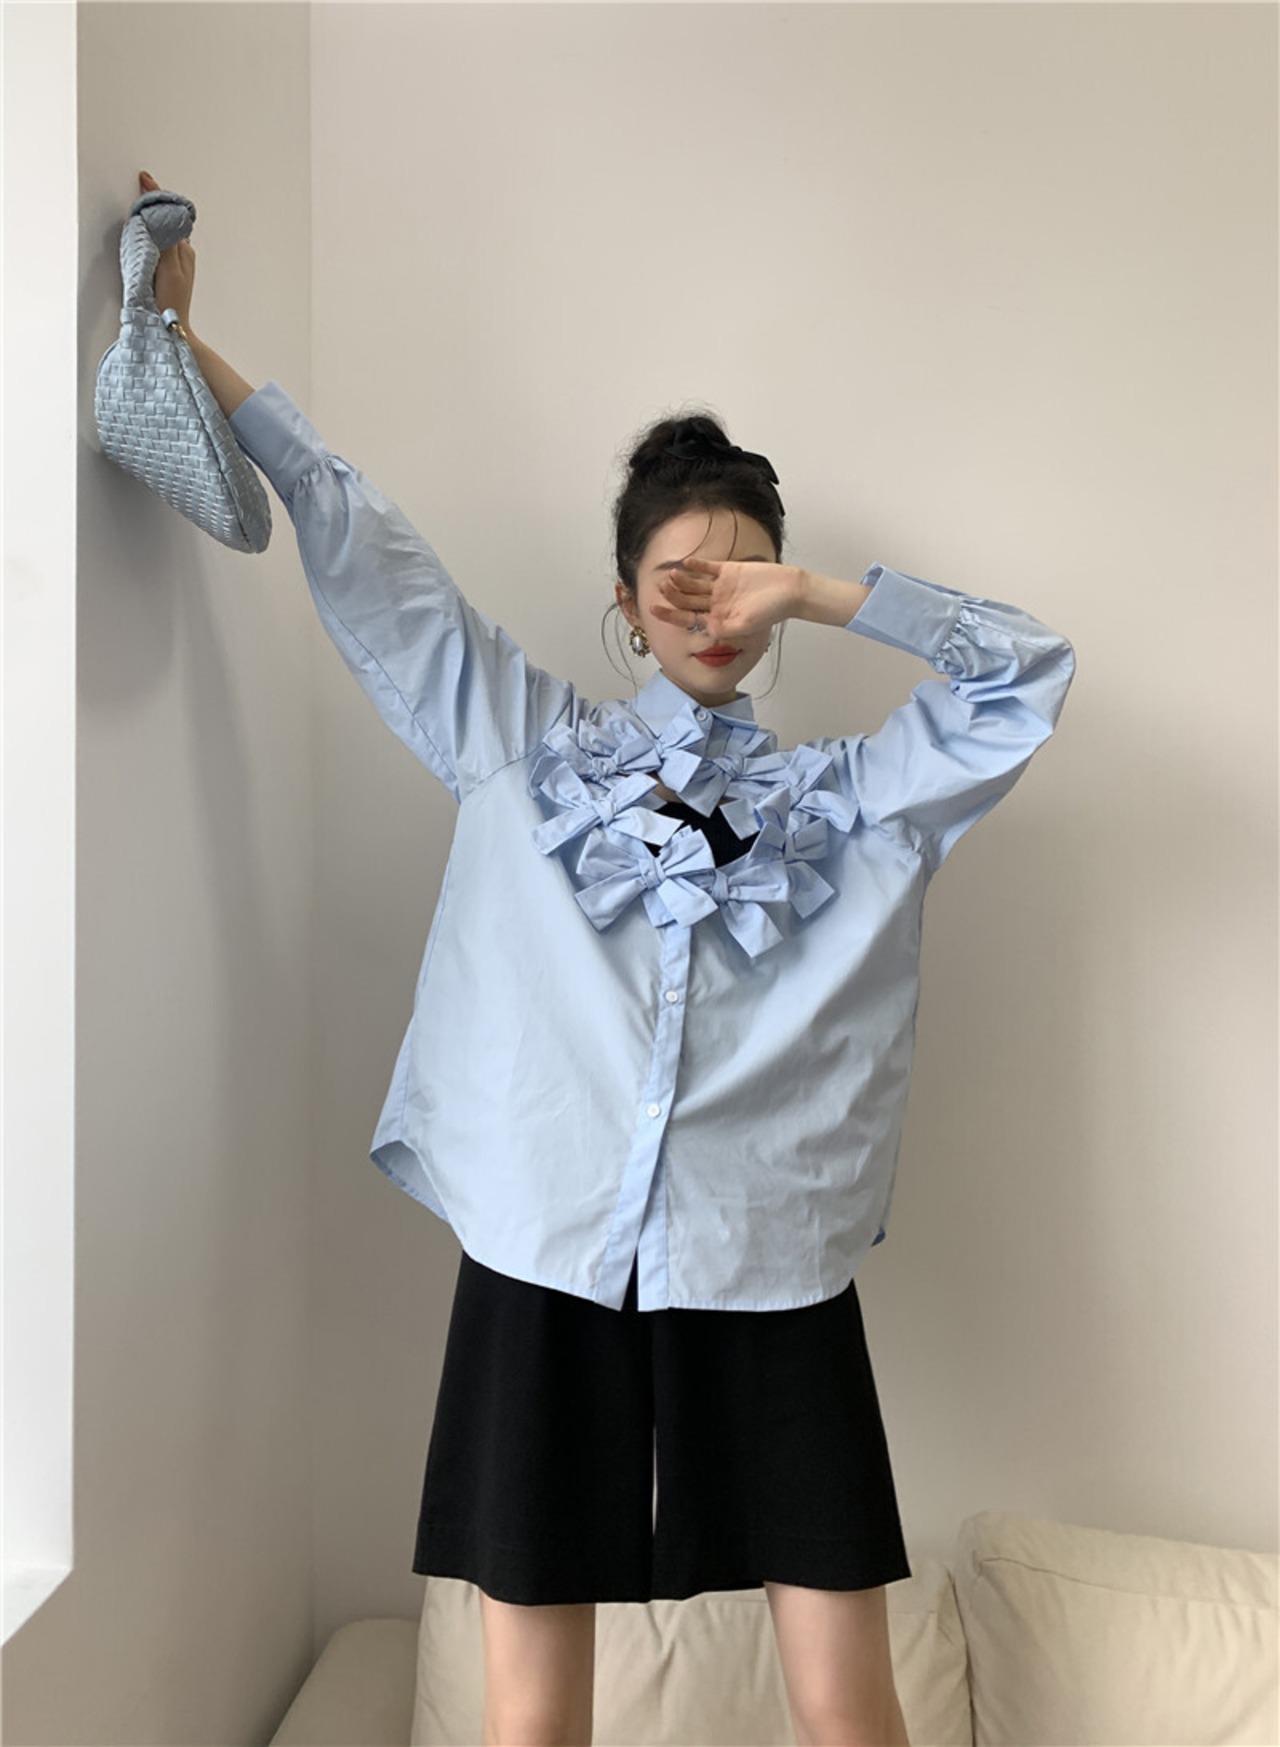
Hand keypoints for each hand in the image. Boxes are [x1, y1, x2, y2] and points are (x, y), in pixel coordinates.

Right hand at [138, 170, 195, 329]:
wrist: (173, 327)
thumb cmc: (171, 302)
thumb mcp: (169, 270)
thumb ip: (165, 243)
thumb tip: (162, 220)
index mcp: (182, 249)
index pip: (169, 214)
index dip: (156, 195)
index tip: (144, 179)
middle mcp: (182, 251)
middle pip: (168, 219)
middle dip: (155, 203)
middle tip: (140, 187)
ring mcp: (177, 260)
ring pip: (165, 229)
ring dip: (154, 217)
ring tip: (141, 205)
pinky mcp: (169, 268)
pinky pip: (162, 241)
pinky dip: (154, 232)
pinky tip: (145, 231)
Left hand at [651, 556, 805, 639]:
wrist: (790, 590)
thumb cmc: (772, 611)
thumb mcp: (747, 624)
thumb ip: (725, 628)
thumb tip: (705, 630)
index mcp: (718, 619)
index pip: (688, 618)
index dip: (670, 615)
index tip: (654, 611)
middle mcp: (716, 603)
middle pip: (688, 599)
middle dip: (673, 595)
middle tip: (660, 588)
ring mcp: (721, 587)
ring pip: (695, 583)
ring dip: (682, 580)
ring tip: (669, 575)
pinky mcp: (729, 570)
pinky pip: (709, 568)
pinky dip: (697, 565)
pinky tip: (685, 563)